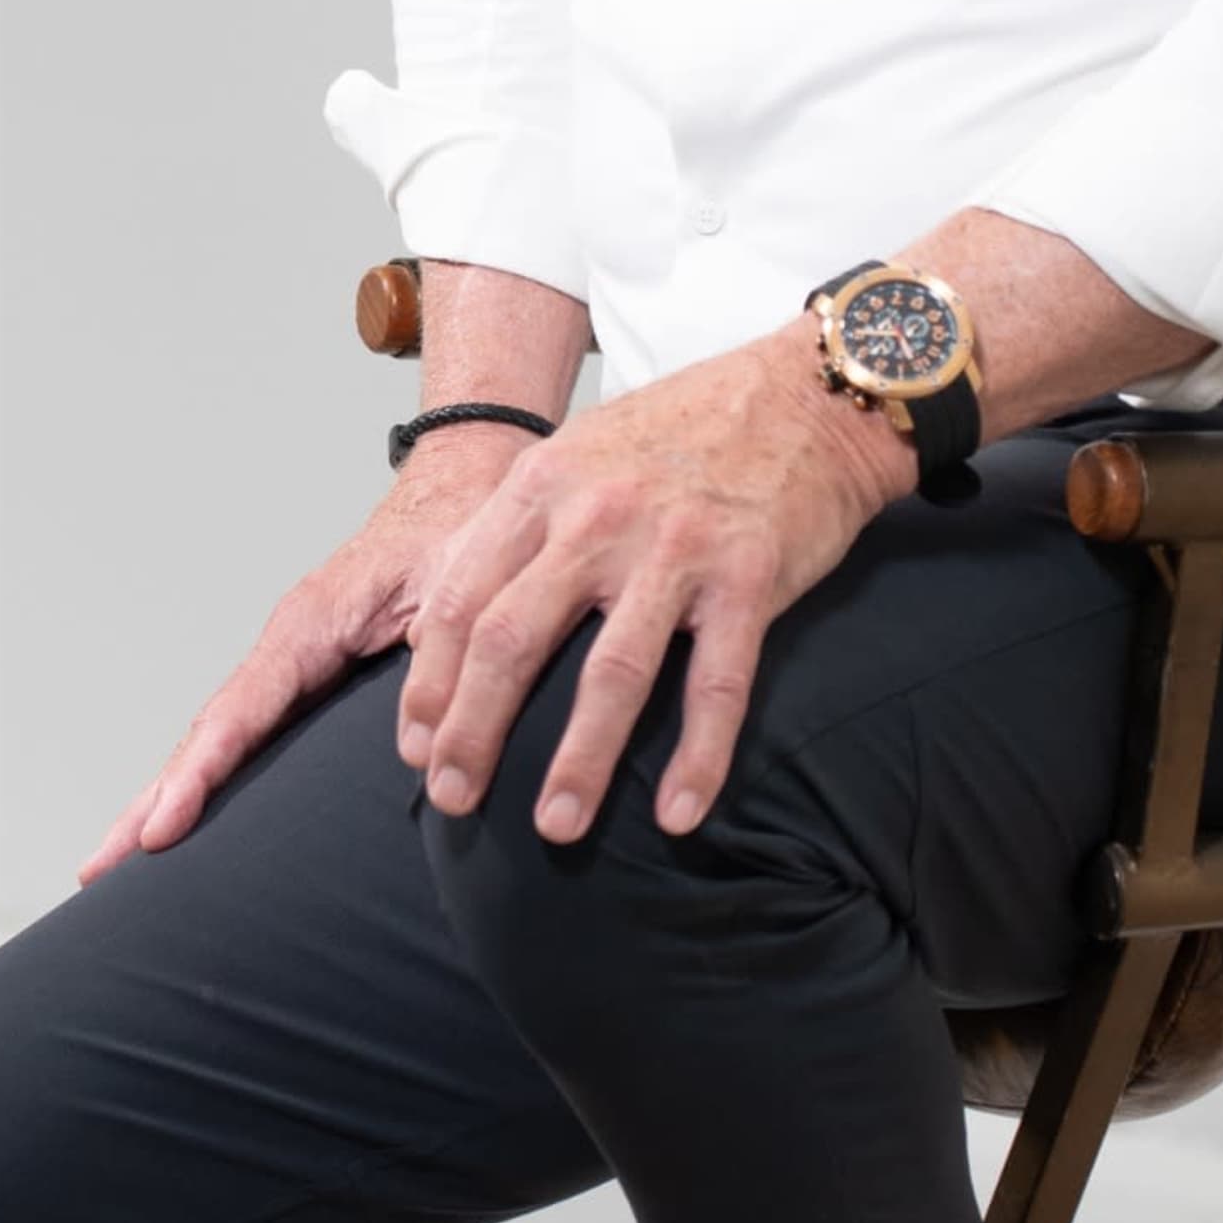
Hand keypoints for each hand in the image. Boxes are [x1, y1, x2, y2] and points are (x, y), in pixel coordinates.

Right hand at [83, 425, 539, 870]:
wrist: (464, 490)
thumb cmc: (463, 532)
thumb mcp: (463, 586)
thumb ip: (446, 655)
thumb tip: (429, 742)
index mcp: (310, 627)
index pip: (239, 712)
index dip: (199, 775)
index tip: (160, 830)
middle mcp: (287, 649)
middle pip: (206, 736)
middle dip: (150, 803)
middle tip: (100, 871)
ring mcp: (292, 666)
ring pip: (216, 740)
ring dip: (166, 798)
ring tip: (117, 864)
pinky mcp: (309, 680)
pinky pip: (245, 735)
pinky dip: (206, 778)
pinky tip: (189, 820)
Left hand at [398, 337, 906, 841]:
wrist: (807, 394)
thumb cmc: (684, 431)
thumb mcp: (577, 454)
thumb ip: (513, 531)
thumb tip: (440, 623)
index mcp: (544, 486)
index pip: (463, 598)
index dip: (430, 682)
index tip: (414, 747)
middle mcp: (599, 517)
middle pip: (513, 640)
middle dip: (473, 731)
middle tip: (452, 800)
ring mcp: (677, 549)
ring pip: (611, 675)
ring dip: (578, 762)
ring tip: (555, 828)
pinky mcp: (751, 578)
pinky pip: (718, 685)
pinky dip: (698, 757)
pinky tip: (677, 815)